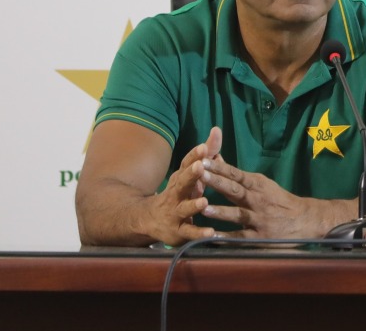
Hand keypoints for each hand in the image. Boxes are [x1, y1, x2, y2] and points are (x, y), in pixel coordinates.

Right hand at [147, 126, 223, 245]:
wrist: (149, 219)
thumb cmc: (179, 192)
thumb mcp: (191, 174)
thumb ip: (206, 154)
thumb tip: (217, 131)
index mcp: (182, 178)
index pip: (187, 164)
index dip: (195, 155)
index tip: (204, 146)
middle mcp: (176, 193)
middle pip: (182, 183)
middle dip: (191, 175)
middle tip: (199, 166)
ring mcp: (175, 212)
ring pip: (184, 208)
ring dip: (193, 205)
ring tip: (204, 201)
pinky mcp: (178, 231)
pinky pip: (189, 232)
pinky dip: (199, 233)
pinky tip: (210, 233)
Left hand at [198, 154, 335, 238]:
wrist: (306, 219)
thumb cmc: (278, 200)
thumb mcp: (262, 184)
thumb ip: (238, 176)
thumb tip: (216, 158)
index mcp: (258, 185)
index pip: (236, 174)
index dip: (219, 168)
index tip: (202, 160)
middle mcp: (258, 200)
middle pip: (235, 190)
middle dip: (216, 182)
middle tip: (199, 174)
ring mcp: (259, 219)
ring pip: (237, 214)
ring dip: (220, 211)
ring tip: (203, 208)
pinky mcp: (260, 236)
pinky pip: (241, 237)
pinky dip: (226, 237)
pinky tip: (212, 236)